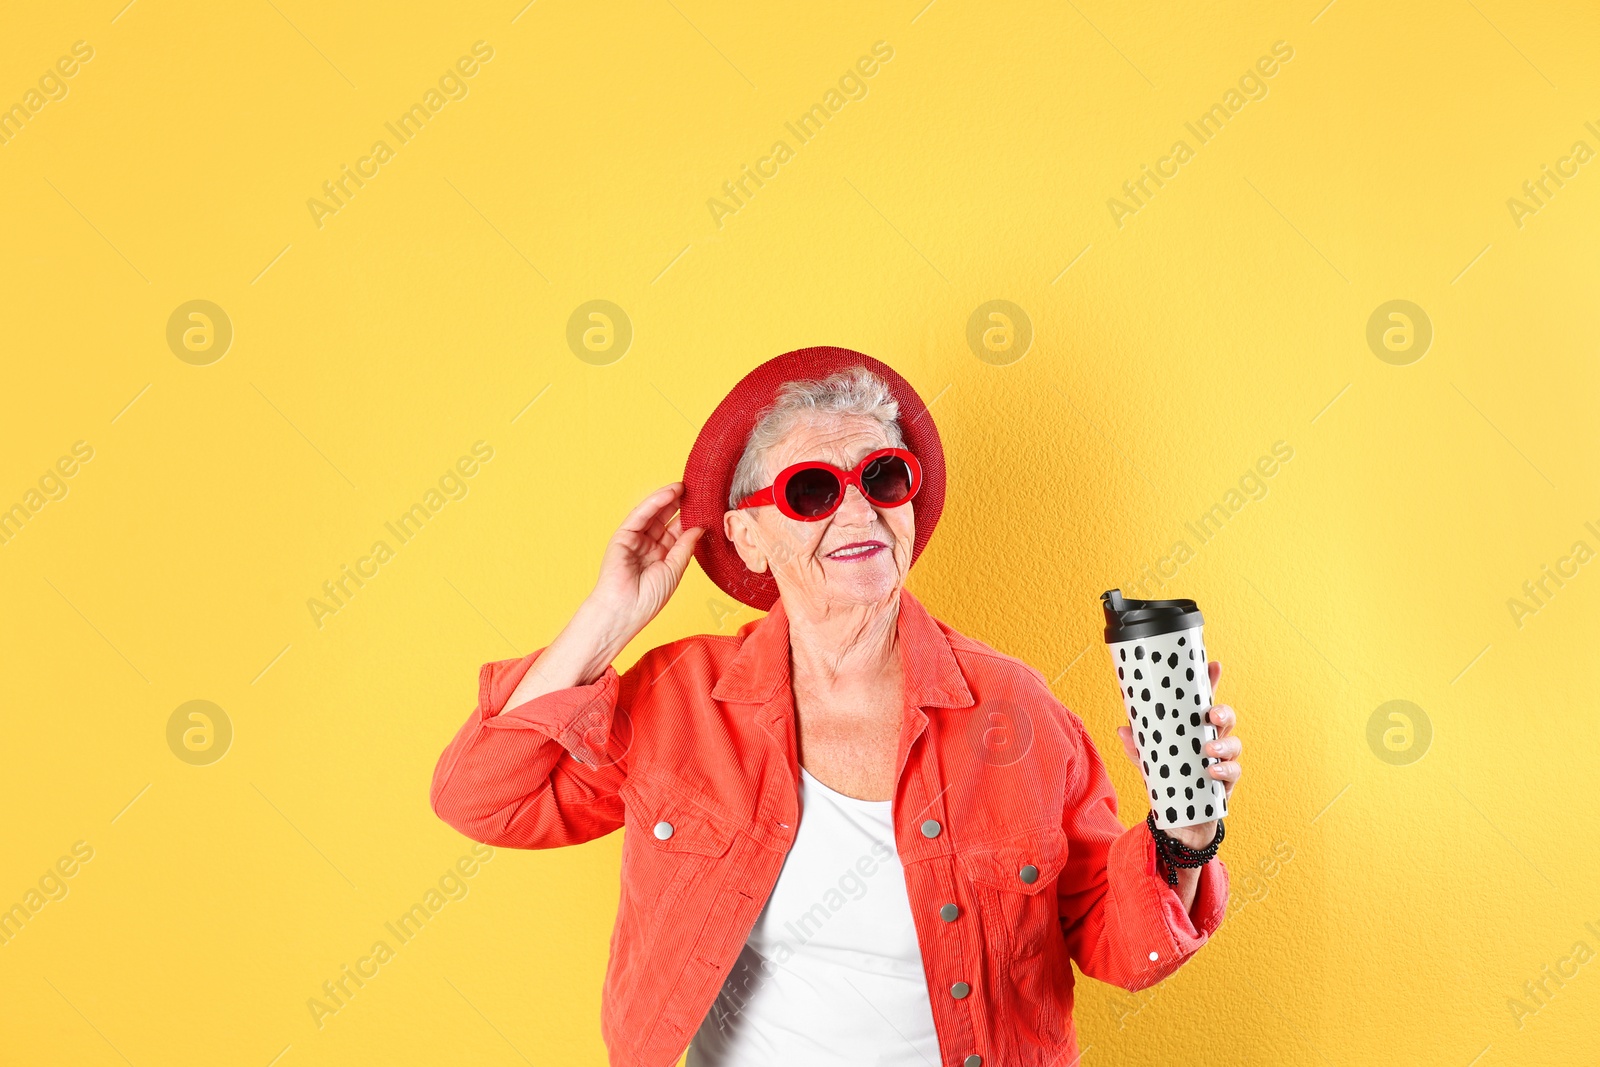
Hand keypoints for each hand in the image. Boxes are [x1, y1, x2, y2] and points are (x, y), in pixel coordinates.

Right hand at [583, 482, 704, 653]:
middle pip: (665, 520)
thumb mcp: (675, 569)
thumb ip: (686, 546)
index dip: (690, 518)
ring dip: (668, 499)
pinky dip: (654, 503)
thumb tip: (700, 527)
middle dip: (680, 505)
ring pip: (653, 515)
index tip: (704, 506)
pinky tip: (669, 494)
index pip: (678, 532)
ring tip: (684, 487)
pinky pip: (640, 516)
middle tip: (695, 491)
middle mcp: (649, 547)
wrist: (625, 610)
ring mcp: (635, 540)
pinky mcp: (623, 536)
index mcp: (662, 557)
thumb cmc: (648, 598)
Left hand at [1116, 658, 1241, 850]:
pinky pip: (1234, 773)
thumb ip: (1136, 747)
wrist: (1178, 822)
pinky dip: (1226, 771)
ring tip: (1210, 749)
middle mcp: (1212, 742)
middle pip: (1226, 720)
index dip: (1211, 683)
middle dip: (1224, 713)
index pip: (1204, 703)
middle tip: (1212, 714)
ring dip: (1225, 744)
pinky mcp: (1226, 785)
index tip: (1213, 665)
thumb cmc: (1167, 782)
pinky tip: (1214, 771)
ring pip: (1234, 745)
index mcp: (1194, 731)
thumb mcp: (1148, 763)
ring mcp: (1222, 762)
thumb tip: (1122, 729)